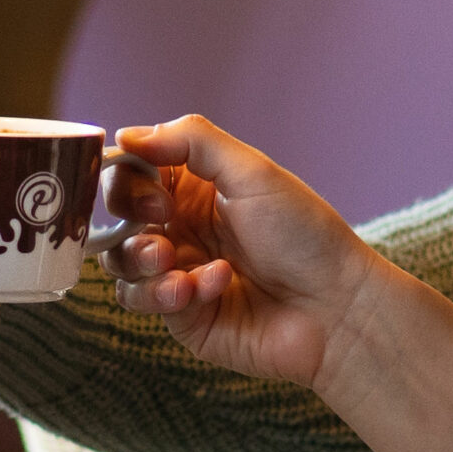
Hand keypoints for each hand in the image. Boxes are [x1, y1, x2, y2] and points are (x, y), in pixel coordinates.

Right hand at [101, 115, 452, 451]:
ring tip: (175, 264)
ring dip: (141, 261)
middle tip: (162, 229)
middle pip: (114, 220)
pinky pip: (143, 302)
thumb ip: (190, 141)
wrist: (338, 308)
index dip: (127, 182)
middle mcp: (181, 229)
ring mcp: (177, 273)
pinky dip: (169, 294)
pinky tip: (212, 287)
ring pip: (119, 264)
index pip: (130, 175)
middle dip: (128, 224)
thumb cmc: (306, 236)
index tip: (154, 195)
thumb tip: (127, 135)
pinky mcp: (181, 316)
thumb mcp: (252, 171)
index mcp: (194, 190)